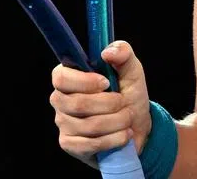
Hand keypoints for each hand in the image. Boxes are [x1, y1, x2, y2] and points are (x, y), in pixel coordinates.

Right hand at [50, 41, 151, 168]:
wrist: (136, 125)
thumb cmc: (128, 93)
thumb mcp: (131, 71)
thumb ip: (123, 54)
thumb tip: (107, 52)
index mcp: (69, 77)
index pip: (61, 77)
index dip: (84, 81)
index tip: (106, 83)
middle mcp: (60, 99)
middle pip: (78, 104)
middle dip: (110, 105)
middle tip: (124, 102)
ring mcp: (63, 123)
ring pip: (89, 125)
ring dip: (117, 122)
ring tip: (127, 118)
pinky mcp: (69, 144)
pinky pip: (89, 145)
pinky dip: (113, 140)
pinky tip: (123, 135)